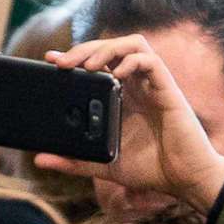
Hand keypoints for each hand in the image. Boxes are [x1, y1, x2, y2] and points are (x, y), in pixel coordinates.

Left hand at [33, 36, 223, 211]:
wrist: (183, 179)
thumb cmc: (150, 169)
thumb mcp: (103, 164)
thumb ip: (73, 161)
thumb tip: (40, 160)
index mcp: (121, 96)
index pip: (97, 63)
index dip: (75, 55)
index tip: (50, 60)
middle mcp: (135, 84)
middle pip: (110, 47)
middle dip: (84, 48)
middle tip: (63, 63)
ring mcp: (151, 84)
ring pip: (131, 44)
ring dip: (108, 48)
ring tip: (89, 65)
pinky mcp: (167, 88)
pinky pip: (150, 60)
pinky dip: (132, 60)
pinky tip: (118, 73)